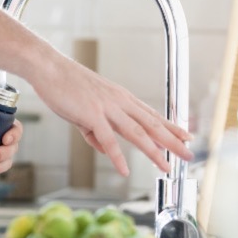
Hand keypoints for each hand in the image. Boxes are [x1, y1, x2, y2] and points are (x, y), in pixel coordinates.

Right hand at [31, 53, 193, 175]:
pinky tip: (125, 169)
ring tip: (166, 166)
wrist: (49, 68)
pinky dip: (117, 156)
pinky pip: (108, 140)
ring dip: (154, 151)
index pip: (151, 114)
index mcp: (120, 98)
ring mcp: (107, 108)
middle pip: (152, 124)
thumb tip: (104, 149)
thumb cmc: (64, 85)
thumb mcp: (84, 109)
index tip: (185, 136)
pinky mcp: (92, 114)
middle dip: (173, 141)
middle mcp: (119, 102)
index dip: (170, 126)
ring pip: (137, 133)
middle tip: (189, 154)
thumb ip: (95, 131)